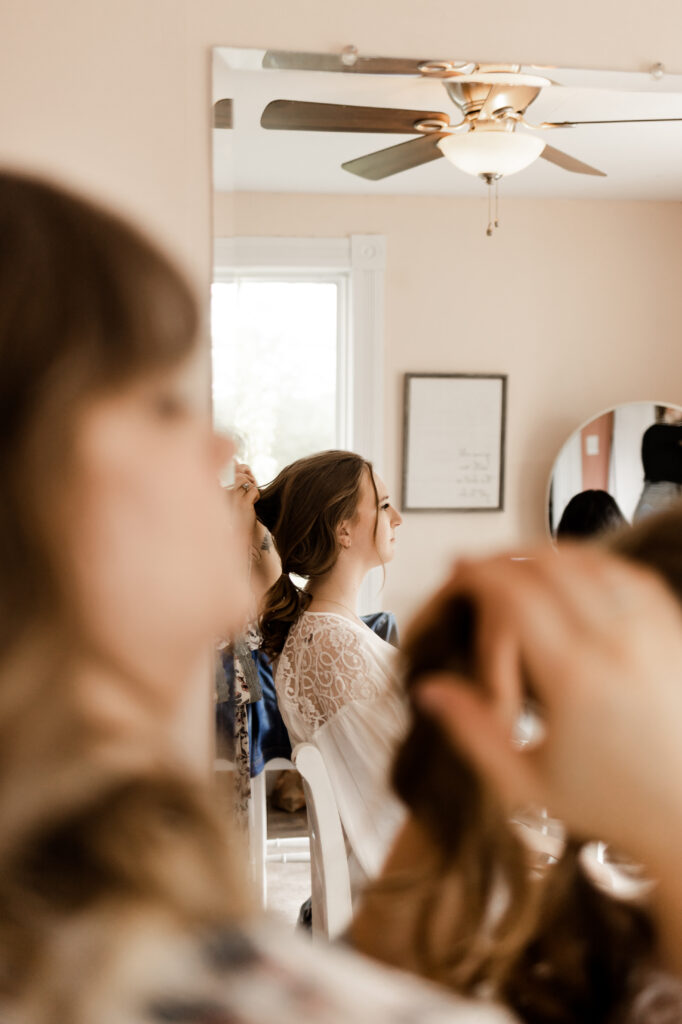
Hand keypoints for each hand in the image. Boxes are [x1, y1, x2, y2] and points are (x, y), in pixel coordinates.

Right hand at [415, 546, 681, 869]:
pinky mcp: (674, 634)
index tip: (459, 571)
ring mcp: (653, 634)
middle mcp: (618, 645)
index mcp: (575, 677)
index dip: (479, 572)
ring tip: (521, 567)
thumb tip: (430, 691)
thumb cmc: (616, 806)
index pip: (516, 592)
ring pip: (592, 562)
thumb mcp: (525, 782)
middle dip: (506, 559)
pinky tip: (576, 574)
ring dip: (548, 555)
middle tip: (481, 569)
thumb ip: (471, 731)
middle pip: (549, 566)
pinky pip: (631, 576)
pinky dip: (595, 564)